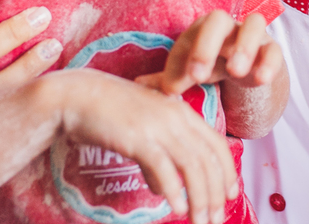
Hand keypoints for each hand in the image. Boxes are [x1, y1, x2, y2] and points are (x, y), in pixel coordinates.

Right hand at [55, 68, 238, 223]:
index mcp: (182, 112)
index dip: (227, 171)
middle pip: (208, 159)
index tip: (231, 195)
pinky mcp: (138, 138)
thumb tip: (164, 189)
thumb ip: (158, 157)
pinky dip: (174, 190)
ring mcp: (158, 127)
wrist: (77, 96)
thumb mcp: (143, 131)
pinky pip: (164, 167)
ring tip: (200, 221)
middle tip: (216, 219)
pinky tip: (176, 208)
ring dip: (200, 199)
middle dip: (216, 194)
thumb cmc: (109, 114)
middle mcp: (176, 118)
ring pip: (192, 166)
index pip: (216, 144)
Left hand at [140, 10, 283, 96]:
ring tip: (237, 72)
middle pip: (219, 19)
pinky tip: (260, 79)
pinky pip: (275, 50)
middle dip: (209, 45)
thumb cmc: (209, 65)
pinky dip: (270, 63)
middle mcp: (227, 25)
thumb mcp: (188, 74)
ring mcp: (253, 35)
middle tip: (200, 75)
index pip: (195, 30)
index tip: (184, 81)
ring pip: (255, 25)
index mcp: (202, 28)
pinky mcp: (272, 50)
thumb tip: (138, 86)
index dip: (190, 51)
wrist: (242, 69)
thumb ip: (167, 80)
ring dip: (245, 47)